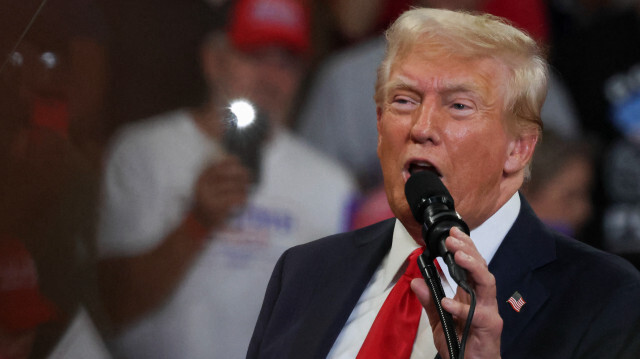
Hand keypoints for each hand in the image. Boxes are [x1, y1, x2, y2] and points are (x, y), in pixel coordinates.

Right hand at [192, 155, 250, 229]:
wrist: (200, 222)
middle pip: (226, 174)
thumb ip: (217, 173)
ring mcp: (209, 197)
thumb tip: (234, 159)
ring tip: (246, 190)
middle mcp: (203, 187)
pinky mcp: (217, 208)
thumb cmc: (209, 201)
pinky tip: (244, 200)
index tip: (238, 160)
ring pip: (233, 187)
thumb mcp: (207, 185)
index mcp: (200, 180)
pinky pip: (235, 198)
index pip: (215, 166)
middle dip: (240, 173)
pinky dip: (243, 198)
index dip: (227, 161)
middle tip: (248, 175)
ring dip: (243, 187)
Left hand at [411, 227, 502, 358]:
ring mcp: (489, 312)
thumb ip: (429, 301)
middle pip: (481, 267)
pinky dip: (461, 307)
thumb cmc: (461, 345)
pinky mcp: (490, 327)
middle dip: (468, 250)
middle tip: (452, 239)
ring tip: (458, 256)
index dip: (464, 247)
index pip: (471, 265)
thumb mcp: (439, 321)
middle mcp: (483, 299)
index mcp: (471, 295)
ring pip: (487, 282)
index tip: (452, 233)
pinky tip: (448, 302)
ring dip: (473, 267)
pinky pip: (477, 315)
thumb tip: (416, 282)